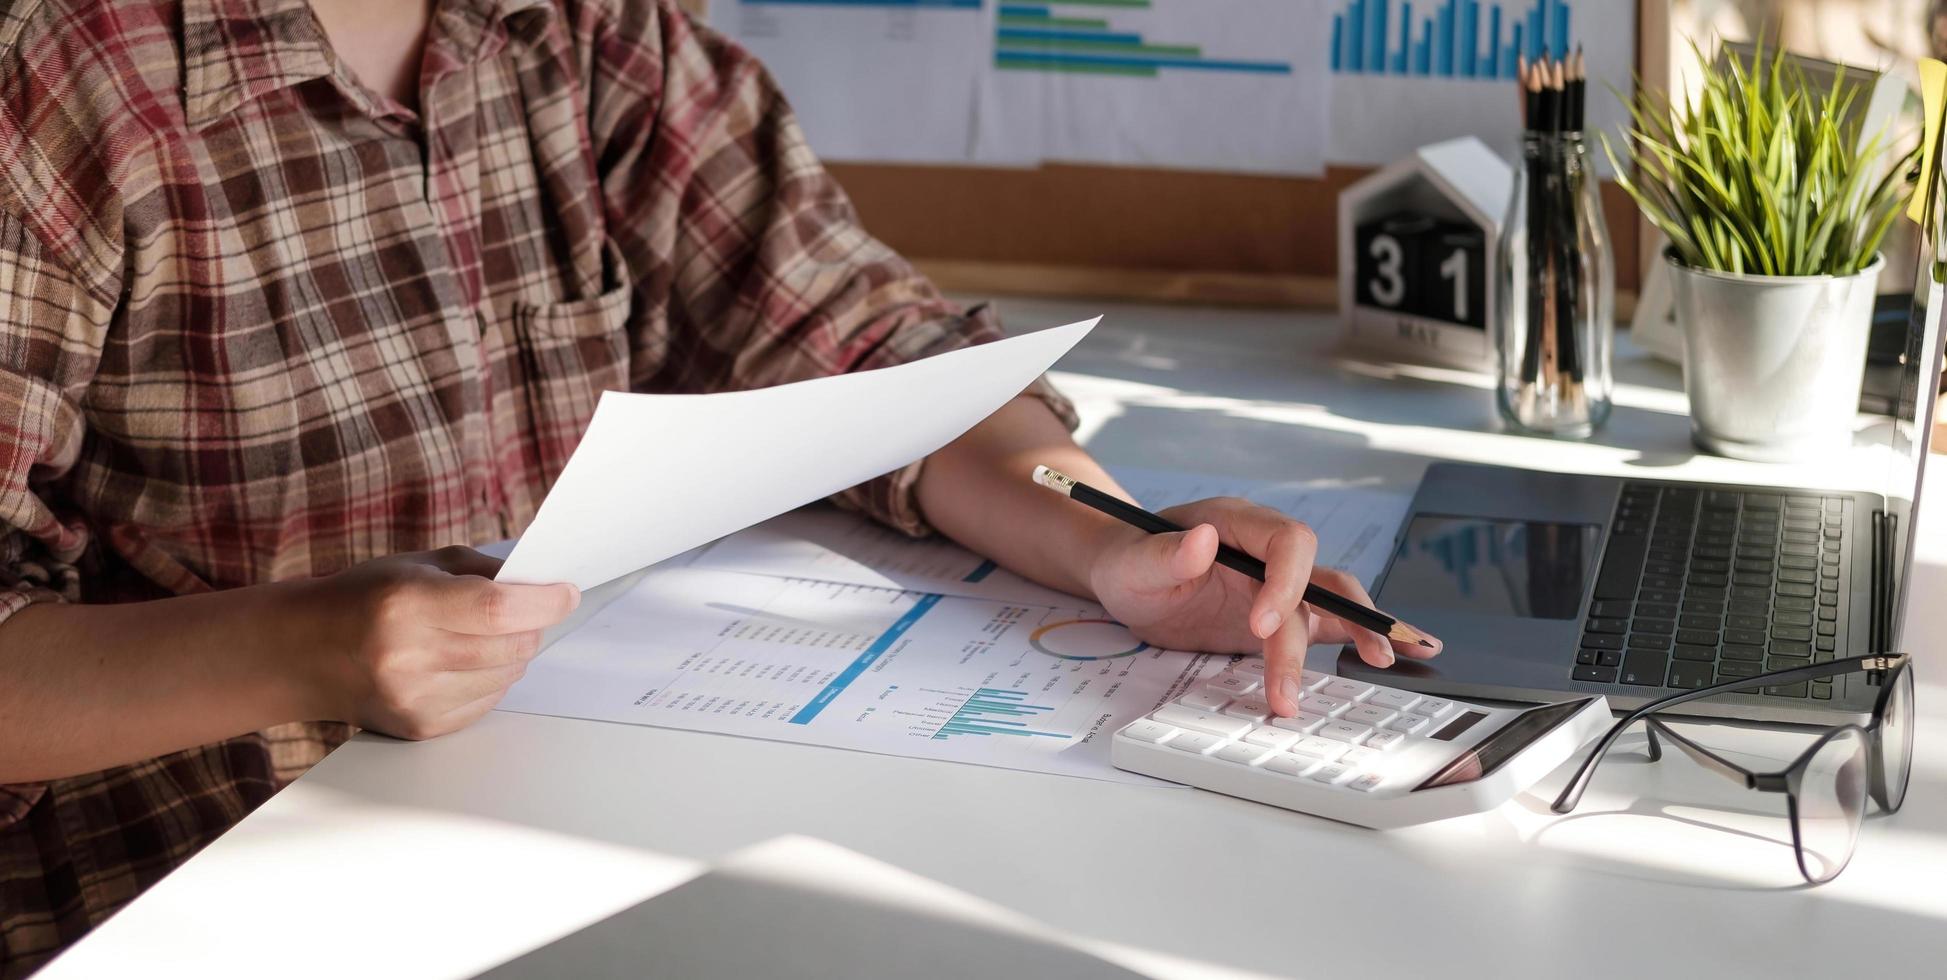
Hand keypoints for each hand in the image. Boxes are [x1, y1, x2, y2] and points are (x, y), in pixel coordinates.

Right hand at [287, 546, 580, 739]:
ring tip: (483, 635)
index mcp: (407, 605)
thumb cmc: (366, 597)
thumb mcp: (418, 564)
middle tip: (525, 610)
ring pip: (508, 676)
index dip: (543, 601)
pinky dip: (491, 679)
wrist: (304, 652)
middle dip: (531, 625)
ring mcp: (414, 698)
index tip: (566, 592)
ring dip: (512, 653)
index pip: (497, 608)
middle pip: (511, 645)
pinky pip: (488, 702)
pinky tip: (462, 662)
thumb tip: (542, 586)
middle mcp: (409, 657)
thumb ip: (483, 572)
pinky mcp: (420, 726)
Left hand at [1086, 497, 1440, 717]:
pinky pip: (1327, 621)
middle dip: (1323, 626)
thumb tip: (1201, 540)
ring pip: (1332, 602)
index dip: (1286, 583)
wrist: (1126, 575)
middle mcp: (1267, 550)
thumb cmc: (1127, 561)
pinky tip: (1389, 653)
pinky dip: (1359, 635)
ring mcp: (1278, 583)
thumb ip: (1165, 553)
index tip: (1260, 627)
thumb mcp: (1133, 561)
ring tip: (1382, 660)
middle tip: (1296, 681)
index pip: (1287, 543)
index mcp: (1237, 524)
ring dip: (1358, 631)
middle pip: (1316, 580)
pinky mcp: (1281, 613)